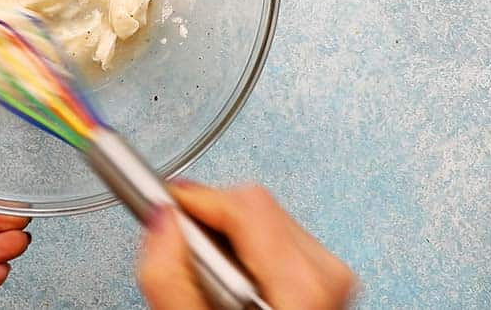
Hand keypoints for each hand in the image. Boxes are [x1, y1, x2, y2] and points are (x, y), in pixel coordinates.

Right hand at [137, 182, 355, 309]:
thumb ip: (169, 279)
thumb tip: (160, 221)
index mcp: (302, 289)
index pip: (247, 204)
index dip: (196, 202)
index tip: (163, 208)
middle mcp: (326, 277)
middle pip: (255, 206)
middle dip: (210, 224)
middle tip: (182, 256)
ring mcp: (331, 278)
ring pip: (266, 219)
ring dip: (227, 239)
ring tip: (210, 283)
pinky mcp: (325, 281)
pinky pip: (279, 239)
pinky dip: (246, 252)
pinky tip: (231, 286)